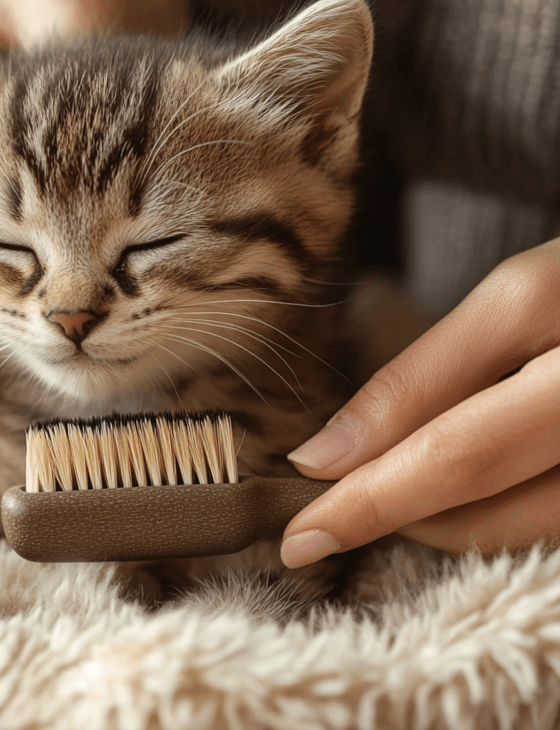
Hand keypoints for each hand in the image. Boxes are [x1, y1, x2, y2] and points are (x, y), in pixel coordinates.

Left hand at [280, 237, 559, 566]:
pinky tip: (457, 493)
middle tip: (320, 523)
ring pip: (520, 526)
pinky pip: (551, 523)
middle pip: (483, 491)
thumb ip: (423, 378)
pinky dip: (492, 516)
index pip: (455, 447)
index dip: (368, 497)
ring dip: (436, 519)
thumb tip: (327, 455)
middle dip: (389, 512)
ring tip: (385, 494)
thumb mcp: (514, 302)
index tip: (299, 531)